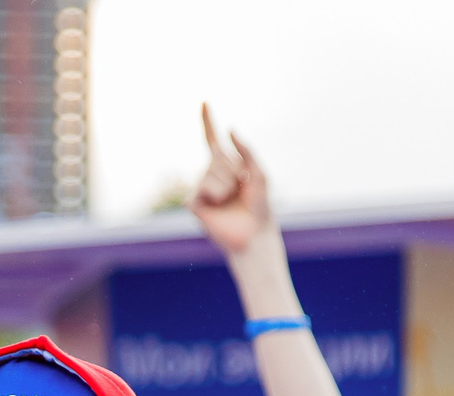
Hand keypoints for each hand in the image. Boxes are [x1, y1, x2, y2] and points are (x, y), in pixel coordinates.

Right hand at [190, 105, 273, 259]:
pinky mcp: (195, 203)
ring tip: (231, 202)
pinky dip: (215, 198)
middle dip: (233, 173)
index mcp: (226, 166)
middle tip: (240, 192)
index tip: (204, 102)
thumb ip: (246, 151)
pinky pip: (203, 189)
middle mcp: (211, 174)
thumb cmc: (259, 206)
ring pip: (211, 174)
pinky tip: (218, 210)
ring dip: (226, 188)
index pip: (213, 140)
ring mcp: (201, 188)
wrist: (253, 235)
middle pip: (217, 157)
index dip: (208, 121)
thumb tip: (229, 130)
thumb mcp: (259, 173)